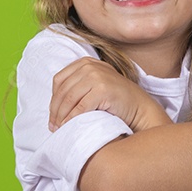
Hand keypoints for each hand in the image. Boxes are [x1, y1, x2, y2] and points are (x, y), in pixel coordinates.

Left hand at [49, 57, 165, 132]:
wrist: (138, 107)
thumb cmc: (115, 99)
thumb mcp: (94, 84)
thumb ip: (77, 86)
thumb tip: (53, 105)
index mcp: (85, 62)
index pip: (59, 80)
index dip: (53, 99)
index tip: (53, 115)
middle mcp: (90, 66)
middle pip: (62, 90)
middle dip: (55, 111)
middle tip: (53, 126)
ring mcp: (97, 76)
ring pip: (69, 99)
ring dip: (61, 116)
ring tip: (59, 128)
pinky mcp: (102, 89)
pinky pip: (80, 107)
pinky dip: (72, 119)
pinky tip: (69, 127)